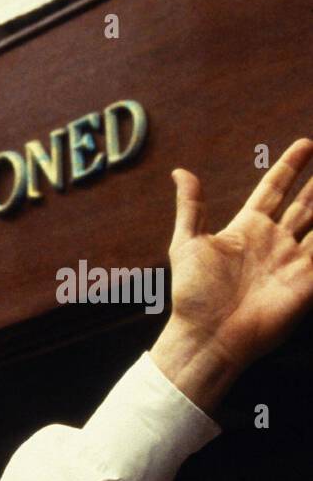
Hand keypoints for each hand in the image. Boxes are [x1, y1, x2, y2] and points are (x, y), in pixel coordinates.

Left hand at [150, 138, 312, 412]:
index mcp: (247, 229)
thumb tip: (180, 171)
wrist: (208, 335)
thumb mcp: (186, 244)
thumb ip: (191, 208)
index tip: (305, 144)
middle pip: (306, 204)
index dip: (290, 168)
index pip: (274, 190)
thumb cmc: (193, 294)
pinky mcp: (308, 281)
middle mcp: (275, 241)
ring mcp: (294, 260)